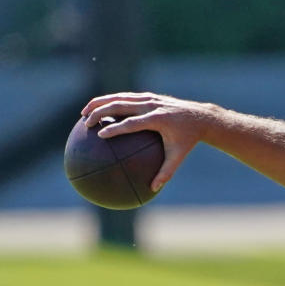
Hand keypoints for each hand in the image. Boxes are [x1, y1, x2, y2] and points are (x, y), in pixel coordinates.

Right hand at [80, 92, 213, 191]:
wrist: (201, 117)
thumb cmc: (188, 140)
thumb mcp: (179, 156)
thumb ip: (166, 172)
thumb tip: (152, 189)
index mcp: (158, 119)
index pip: (132, 123)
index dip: (116, 128)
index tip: (101, 135)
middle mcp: (152, 105)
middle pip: (121, 105)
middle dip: (100, 112)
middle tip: (86, 124)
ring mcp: (149, 98)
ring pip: (119, 97)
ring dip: (99, 103)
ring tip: (84, 113)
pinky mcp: (148, 96)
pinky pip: (125, 97)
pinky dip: (109, 101)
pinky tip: (97, 110)